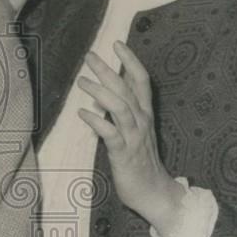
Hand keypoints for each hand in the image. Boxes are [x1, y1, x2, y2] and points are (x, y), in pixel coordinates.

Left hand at [77, 42, 184, 236]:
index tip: (117, 43)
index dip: (131, 60)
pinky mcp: (124, 154)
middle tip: (90, 55)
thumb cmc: (141, 160)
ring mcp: (134, 138)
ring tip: (82, 81)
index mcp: (145, 114)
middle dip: (108, 70)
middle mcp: (141, 122)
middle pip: (127, 89)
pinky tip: (83, 113)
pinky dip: (97, 121)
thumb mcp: (135, 129)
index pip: (141, 81)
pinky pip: (111, 134)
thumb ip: (125, 108)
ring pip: (120, 108)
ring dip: (101, 92)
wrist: (154, 192)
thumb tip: (108, 88)